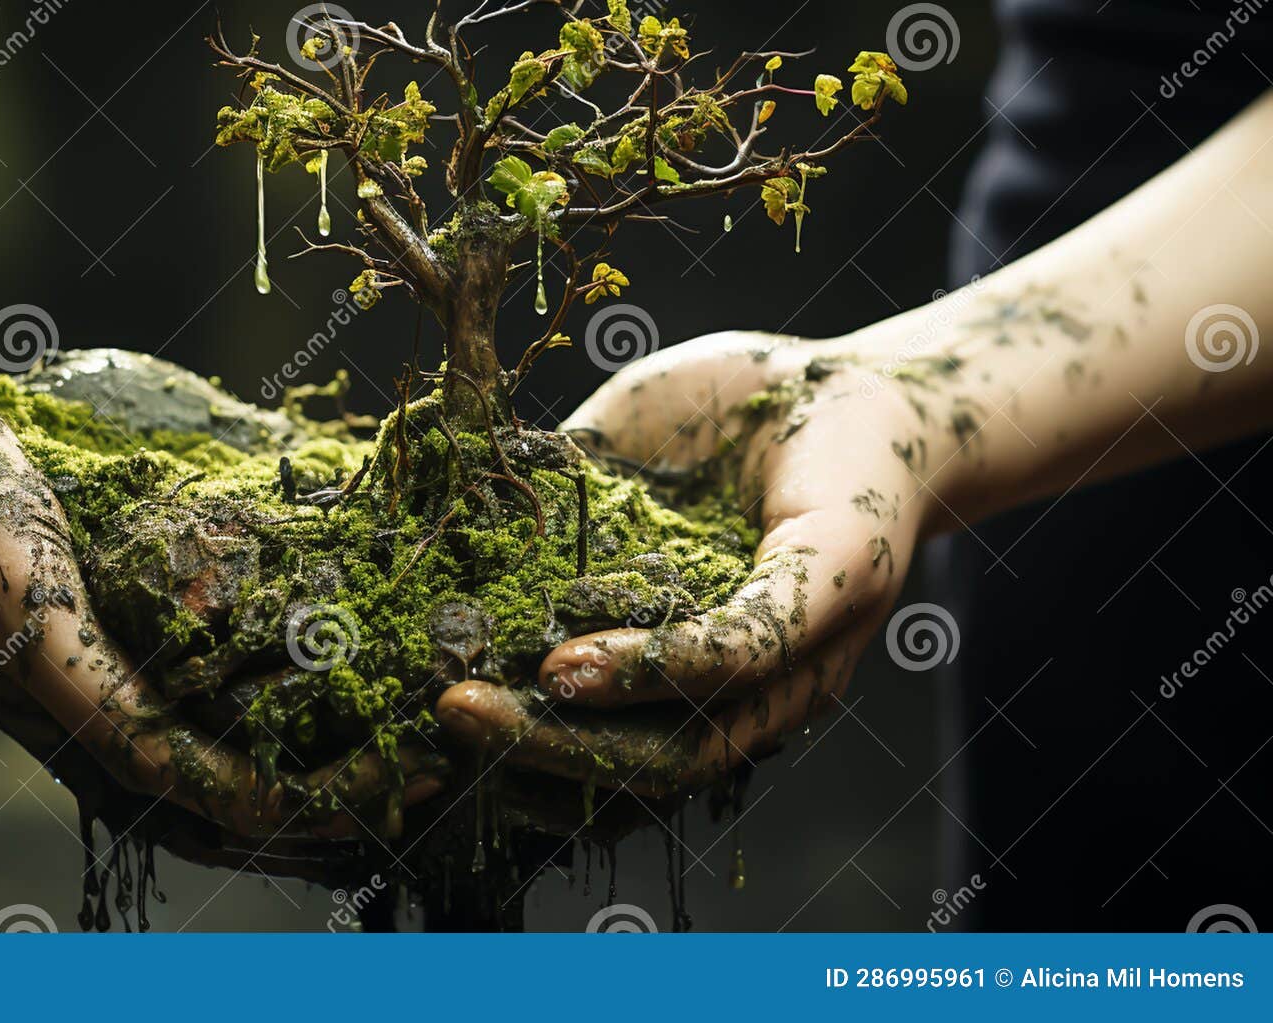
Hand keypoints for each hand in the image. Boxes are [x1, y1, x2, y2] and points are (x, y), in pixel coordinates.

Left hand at [0, 271, 445, 845]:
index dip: (322, 802)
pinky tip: (279, 796)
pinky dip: (217, 783)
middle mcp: (91, 736)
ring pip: (196, 805)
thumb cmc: (14, 483)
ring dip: (298, 816)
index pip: (229, 788)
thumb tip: (309, 508)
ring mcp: (66, 709)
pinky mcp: (45, 665)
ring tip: (383, 802)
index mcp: (114, 709)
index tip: (410, 778)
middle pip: (227, 817)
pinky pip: (139, 748)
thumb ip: (202, 555)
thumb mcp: (125, 536)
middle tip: (426, 799)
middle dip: (334, 821)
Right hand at [437, 328, 934, 793]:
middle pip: (635, 772)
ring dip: (573, 736)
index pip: (601, 751)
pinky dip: (650, 667)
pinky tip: (571, 664)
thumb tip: (441, 527)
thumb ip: (552, 504)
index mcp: (688, 671)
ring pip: (683, 743)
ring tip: (481, 706)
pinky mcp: (834, 594)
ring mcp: (798, 658)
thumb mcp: (615, 463)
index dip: (517, 754)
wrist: (857, 376)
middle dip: (528, 756)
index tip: (429, 722)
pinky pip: (738, 652)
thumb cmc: (735, 424)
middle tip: (442, 721)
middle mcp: (745, 692)